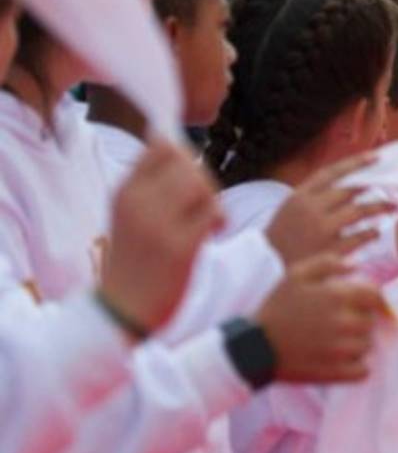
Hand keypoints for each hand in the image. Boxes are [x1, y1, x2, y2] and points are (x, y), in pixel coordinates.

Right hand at [99, 140, 223, 335]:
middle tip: (204, 204)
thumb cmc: (136, 260)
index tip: (190, 176)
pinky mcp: (179, 247)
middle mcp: (138, 203)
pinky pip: (212, 211)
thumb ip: (151, 183)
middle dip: (205, 178)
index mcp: (125, 192)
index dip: (185, 155)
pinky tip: (213, 233)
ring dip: (213, 199)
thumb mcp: (132, 214)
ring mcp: (157, 225)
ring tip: (209, 220)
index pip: (161, 146)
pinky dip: (219, 218)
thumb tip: (173, 142)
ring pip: (201, 184)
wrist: (123, 309)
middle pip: (186, 162)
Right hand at [255, 254, 383, 382]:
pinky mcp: (335, 373)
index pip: (376, 296)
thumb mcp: (296, 274)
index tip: (363, 304)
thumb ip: (328, 263)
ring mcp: (341, 350)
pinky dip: (357, 366)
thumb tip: (355, 266)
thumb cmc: (277, 307)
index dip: (372, 299)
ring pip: (367, 345)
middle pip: (371, 322)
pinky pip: (363, 370)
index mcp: (338, 296)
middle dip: (360, 320)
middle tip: (340, 323)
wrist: (254, 346)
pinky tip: (342, 360)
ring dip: (357, 343)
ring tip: (336, 341)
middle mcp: (344, 322)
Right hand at [265, 153, 393, 265]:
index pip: (332, 172)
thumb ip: (316, 194)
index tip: (376, 157)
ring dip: (380, 207)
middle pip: (350, 189)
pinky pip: (360, 237)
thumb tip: (351, 180)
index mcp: (300, 195)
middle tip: (393, 182)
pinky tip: (376, 231)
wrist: (266, 267)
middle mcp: (310, 209)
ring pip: (359, 211)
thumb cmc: (284, 236)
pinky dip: (371, 232)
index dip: (356, 163)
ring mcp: (321, 229)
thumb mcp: (292, 208)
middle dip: (374, 184)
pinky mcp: (330, 250)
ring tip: (393, 206)